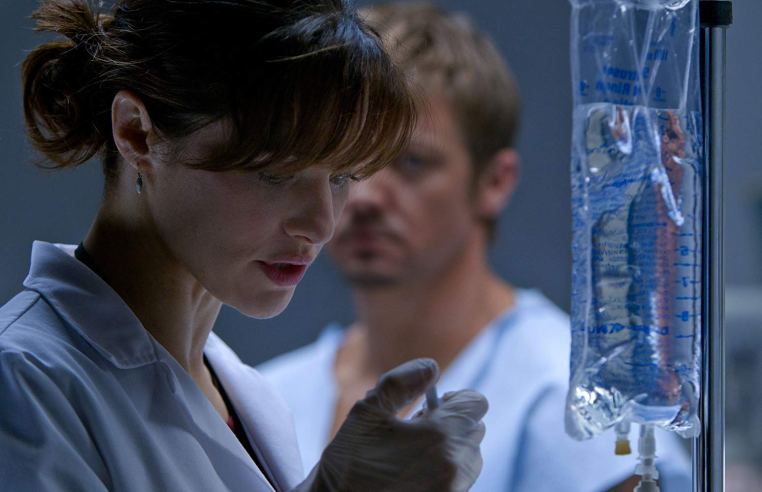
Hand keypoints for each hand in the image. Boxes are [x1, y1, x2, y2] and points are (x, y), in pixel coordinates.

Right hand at [295, 358, 487, 491]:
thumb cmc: (349, 463)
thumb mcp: (367, 411)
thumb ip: (401, 382)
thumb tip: (431, 367)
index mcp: (441, 436)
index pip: (475, 403)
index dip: (455, 398)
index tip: (431, 404)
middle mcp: (456, 466)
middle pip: (475, 430)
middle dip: (452, 422)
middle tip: (418, 426)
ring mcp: (454, 490)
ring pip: (470, 458)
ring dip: (450, 448)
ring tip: (415, 451)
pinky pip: (459, 481)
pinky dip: (445, 471)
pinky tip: (413, 471)